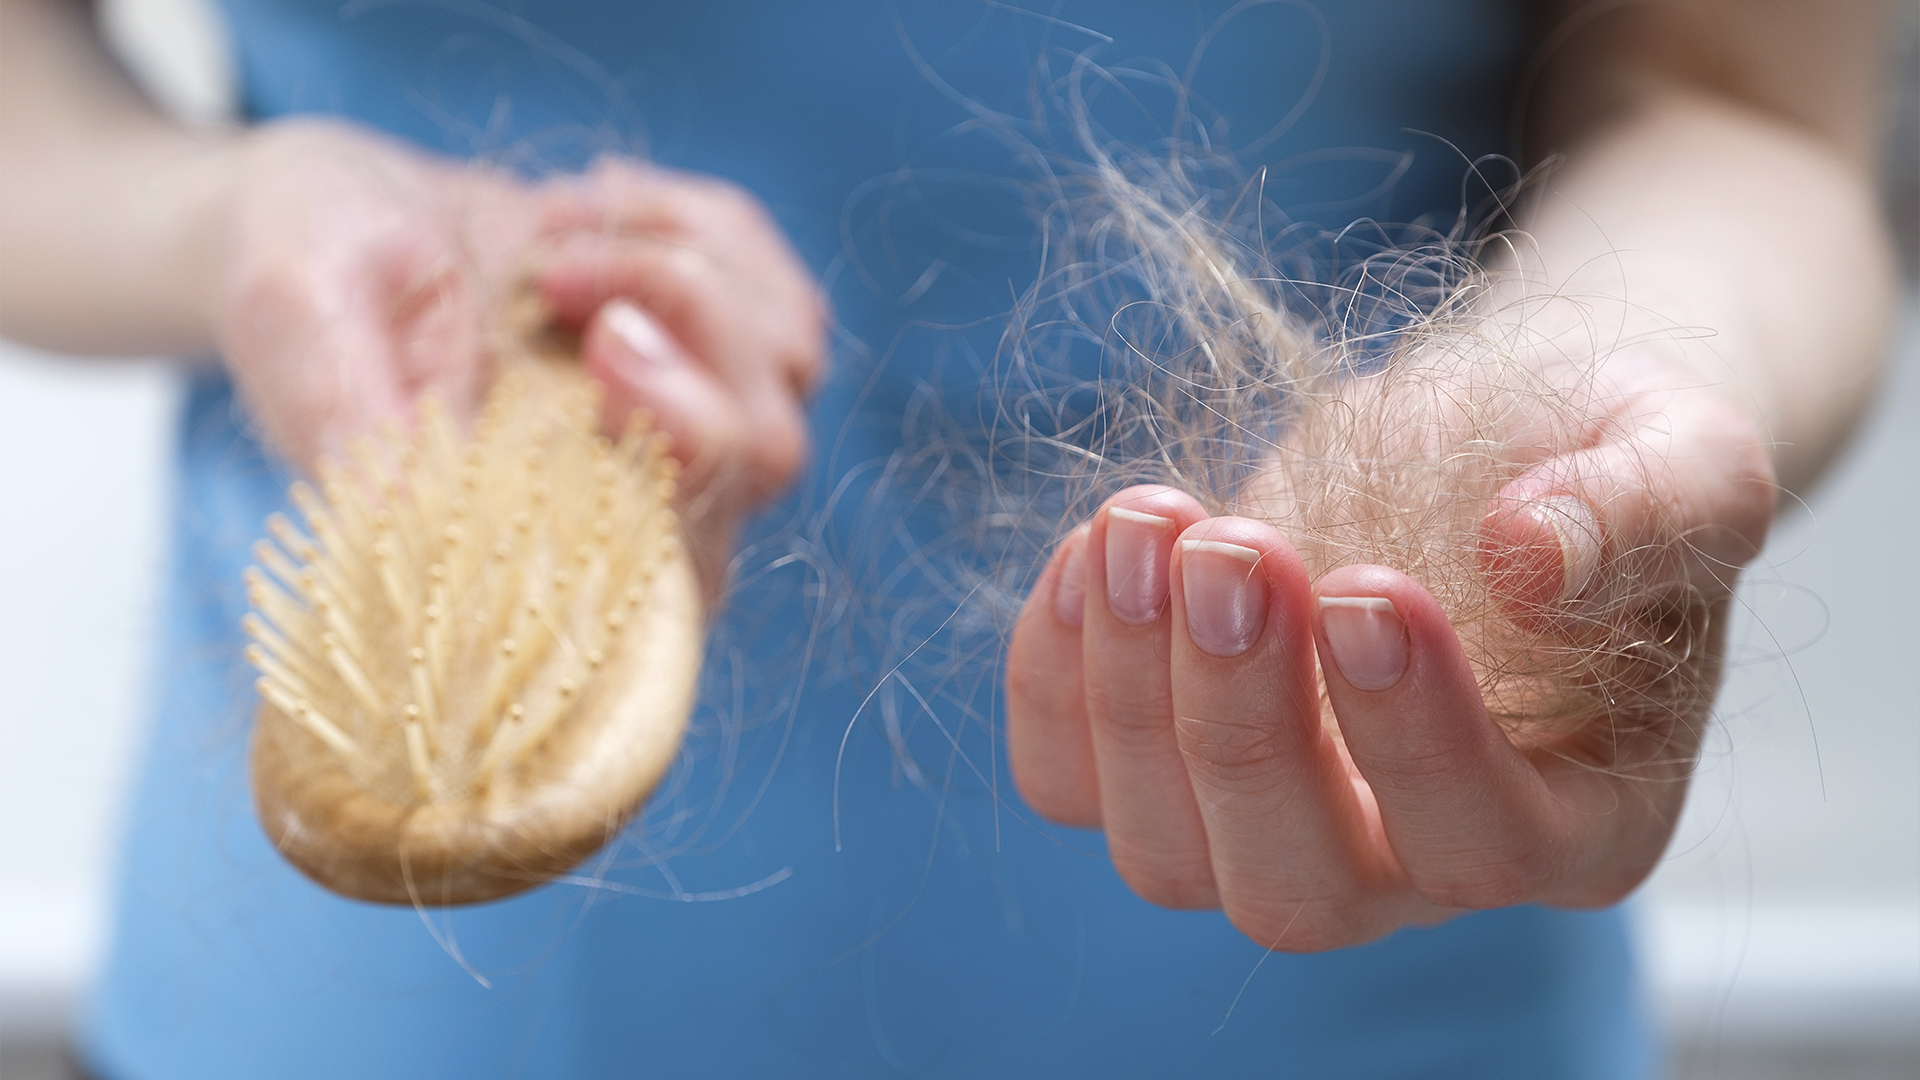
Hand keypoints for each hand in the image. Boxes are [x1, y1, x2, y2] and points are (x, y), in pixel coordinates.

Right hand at [213, 121, 824, 590]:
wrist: (340, 215)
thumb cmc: (306, 275)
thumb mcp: (291, 318)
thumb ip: (340, 414)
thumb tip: (402, 507)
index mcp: (535, 554)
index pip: (674, 571)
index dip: (680, 463)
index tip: (603, 347)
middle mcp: (638, 516)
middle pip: (764, 455)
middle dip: (686, 328)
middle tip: (557, 269)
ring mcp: (697, 434)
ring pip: (786, 365)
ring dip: (676, 262)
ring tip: (548, 236)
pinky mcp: (727, 355)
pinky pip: (783, 293)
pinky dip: (698, 225)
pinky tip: (592, 212)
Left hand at [1004, 327, 1774, 950]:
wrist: (1496, 440)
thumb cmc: (1599, 461)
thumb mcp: (1684, 455)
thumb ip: (1646, 509)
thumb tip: (1526, 558)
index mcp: (1574, 819)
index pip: (1482, 841)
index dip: (1414, 736)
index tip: (1365, 588)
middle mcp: (1414, 866)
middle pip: (1298, 889)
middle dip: (1242, 728)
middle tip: (1234, 549)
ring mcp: (1274, 829)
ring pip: (1164, 853)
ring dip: (1128, 692)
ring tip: (1147, 521)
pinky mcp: (1167, 769)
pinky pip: (1069, 781)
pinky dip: (1050, 678)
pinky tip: (1090, 548)